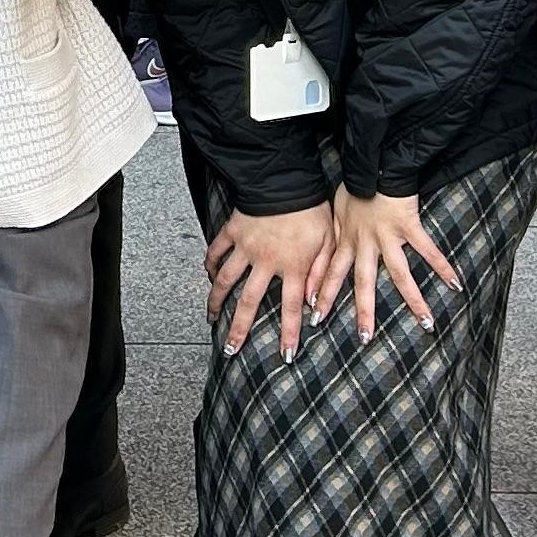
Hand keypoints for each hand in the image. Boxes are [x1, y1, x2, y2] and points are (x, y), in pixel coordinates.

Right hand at [204, 203, 333, 359]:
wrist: (287, 180)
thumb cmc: (312, 210)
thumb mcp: (328, 243)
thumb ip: (321, 275)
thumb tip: (314, 305)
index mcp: (292, 266)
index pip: (292, 308)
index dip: (289, 334)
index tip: (285, 356)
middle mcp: (266, 261)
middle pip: (249, 301)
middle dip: (239, 328)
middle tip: (230, 349)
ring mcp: (246, 247)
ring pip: (226, 279)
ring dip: (217, 300)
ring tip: (210, 317)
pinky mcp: (233, 230)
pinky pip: (217, 250)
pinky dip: (210, 263)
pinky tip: (208, 275)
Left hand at [319, 186, 460, 338]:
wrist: (373, 164)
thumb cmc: (355, 186)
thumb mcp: (336, 212)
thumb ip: (333, 236)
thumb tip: (322, 252)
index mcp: (347, 240)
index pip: (331, 273)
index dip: (323, 294)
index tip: (316, 317)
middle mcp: (366, 243)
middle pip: (362, 283)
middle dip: (363, 312)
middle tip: (365, 339)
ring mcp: (388, 237)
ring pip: (399, 274)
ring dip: (413, 300)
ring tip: (427, 323)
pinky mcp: (408, 226)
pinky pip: (427, 249)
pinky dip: (442, 266)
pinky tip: (456, 284)